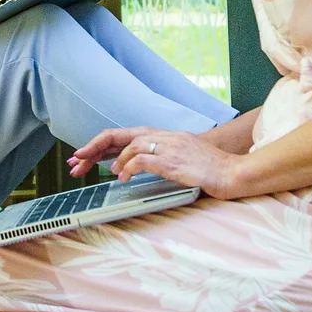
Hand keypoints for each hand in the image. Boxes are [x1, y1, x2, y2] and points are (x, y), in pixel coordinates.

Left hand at [69, 127, 246, 199]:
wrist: (233, 172)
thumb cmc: (210, 169)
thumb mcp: (182, 157)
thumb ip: (161, 157)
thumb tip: (136, 166)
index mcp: (166, 135)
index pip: (127, 134)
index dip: (102, 143)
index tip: (84, 155)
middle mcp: (166, 136)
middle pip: (122, 135)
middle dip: (96, 147)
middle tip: (77, 160)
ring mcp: (170, 147)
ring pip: (131, 145)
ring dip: (114, 160)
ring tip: (105, 173)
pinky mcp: (174, 161)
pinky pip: (144, 160)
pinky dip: (129, 168)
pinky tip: (123, 178)